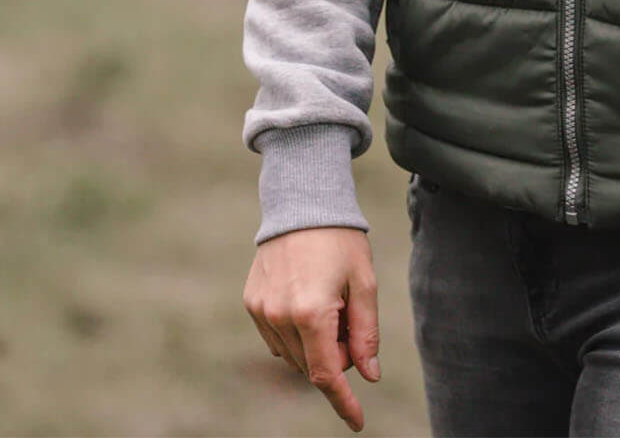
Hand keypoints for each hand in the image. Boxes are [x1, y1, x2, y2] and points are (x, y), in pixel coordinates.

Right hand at [243, 226, 379, 432]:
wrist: (302, 203)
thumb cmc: (341, 240)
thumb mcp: (363, 282)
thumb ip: (366, 332)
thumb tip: (368, 375)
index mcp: (312, 313)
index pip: (328, 374)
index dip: (344, 401)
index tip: (358, 422)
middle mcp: (280, 317)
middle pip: (312, 366)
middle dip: (336, 357)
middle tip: (350, 321)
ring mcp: (261, 312)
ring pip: (293, 356)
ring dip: (315, 347)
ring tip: (330, 304)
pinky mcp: (251, 304)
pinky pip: (276, 339)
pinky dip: (295, 336)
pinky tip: (309, 304)